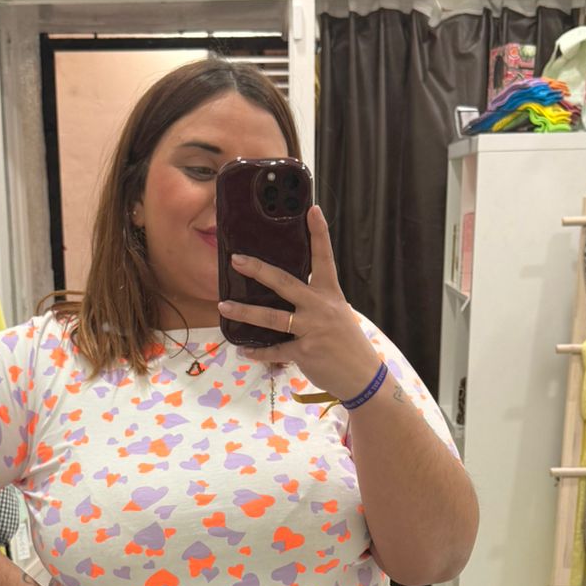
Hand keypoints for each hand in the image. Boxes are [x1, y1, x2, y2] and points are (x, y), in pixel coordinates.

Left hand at [218, 206, 381, 400]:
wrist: (362, 376)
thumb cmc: (347, 343)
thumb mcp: (337, 314)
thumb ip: (315, 301)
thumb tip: (286, 292)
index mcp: (331, 294)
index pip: (324, 258)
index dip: (319, 233)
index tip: (312, 210)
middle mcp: (321, 307)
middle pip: (285, 283)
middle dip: (259, 270)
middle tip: (236, 260)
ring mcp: (312, 329)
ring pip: (272, 317)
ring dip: (244, 313)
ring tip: (223, 306)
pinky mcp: (305, 352)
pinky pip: (274, 350)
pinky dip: (257, 351)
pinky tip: (243, 349)